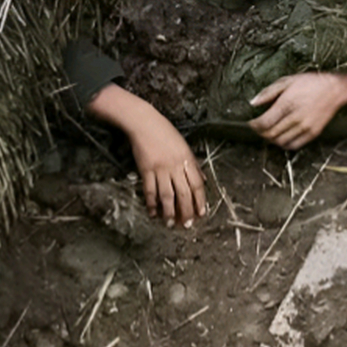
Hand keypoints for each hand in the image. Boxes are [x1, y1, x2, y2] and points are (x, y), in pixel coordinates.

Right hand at [84, 83, 205, 227]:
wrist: (143, 122)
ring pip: (167, 195)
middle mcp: (175, 166)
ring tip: (169, 223)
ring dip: (169, 211)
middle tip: (186, 224)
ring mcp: (160, 168)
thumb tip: (202, 181)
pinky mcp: (146, 169)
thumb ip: (194, 165)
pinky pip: (150, 190)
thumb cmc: (164, 132)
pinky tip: (153, 212)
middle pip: (184, 193)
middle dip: (186, 211)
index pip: (197, 184)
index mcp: (187, 159)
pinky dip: (152, 203)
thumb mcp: (184, 146)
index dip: (200, 201)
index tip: (200, 214)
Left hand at [249, 69, 346, 149]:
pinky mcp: (313, 133)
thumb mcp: (287, 81)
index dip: (254, 126)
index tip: (251, 123)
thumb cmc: (310, 83)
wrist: (335, 89)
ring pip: (281, 142)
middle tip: (258, 128)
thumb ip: (268, 92)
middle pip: (270, 134)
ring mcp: (305, 127)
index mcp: (287, 103)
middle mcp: (295, 117)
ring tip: (269, 133)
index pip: (264, 123)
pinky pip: (294, 145)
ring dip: (271, 140)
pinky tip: (282, 137)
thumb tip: (253, 103)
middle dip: (260, 133)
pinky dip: (284, 144)